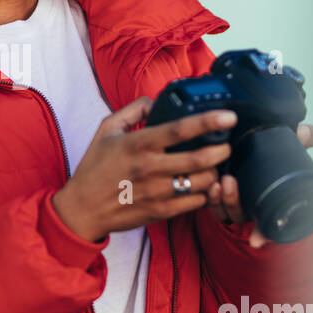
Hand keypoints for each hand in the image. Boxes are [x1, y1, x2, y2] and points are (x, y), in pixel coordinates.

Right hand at [51, 97, 236, 241]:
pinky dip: (204, 193)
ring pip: (201, 182)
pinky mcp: (161, 211)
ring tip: (213, 166)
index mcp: (138, 144)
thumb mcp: (106, 130)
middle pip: (199, 159)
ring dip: (214, 173)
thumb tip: (155, 101)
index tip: (228, 116)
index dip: (208, 121)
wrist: (83, 208)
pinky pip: (195, 202)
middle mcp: (150, 168)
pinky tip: (201, 186)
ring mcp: (157, 192)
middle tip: (226, 145)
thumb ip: (132, 111)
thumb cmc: (94, 168)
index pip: (179, 130)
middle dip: (221, 150)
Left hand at [207, 122, 312, 247]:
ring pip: (224, 210)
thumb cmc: (272, 153)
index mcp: (269, 203)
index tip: (256, 240)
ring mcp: (232, 203)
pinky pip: (211, 204)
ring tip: (219, 181)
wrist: (249, 145)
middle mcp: (250, 207)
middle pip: (240, 214)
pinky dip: (210, 197)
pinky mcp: (216, 196)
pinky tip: (210, 184)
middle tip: (230, 182)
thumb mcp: (288, 145)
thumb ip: (301, 140)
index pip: (267, 225)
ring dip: (220, 199)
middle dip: (233, 202)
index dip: (262, 234)